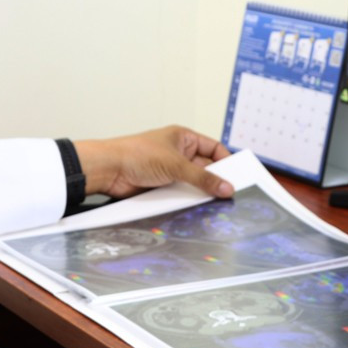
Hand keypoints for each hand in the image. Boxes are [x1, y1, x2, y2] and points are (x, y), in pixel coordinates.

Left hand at [73, 126, 232, 199]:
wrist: (109, 170)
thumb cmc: (137, 154)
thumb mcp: (176, 165)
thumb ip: (203, 178)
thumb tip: (226, 187)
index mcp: (184, 138)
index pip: (214, 148)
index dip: (227, 161)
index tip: (238, 176)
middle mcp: (178, 153)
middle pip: (205, 168)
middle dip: (216, 180)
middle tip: (231, 194)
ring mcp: (170, 171)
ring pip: (194, 183)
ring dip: (202, 192)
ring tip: (218, 204)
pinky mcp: (162, 187)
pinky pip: (181, 194)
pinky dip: (188, 201)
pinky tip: (198, 209)